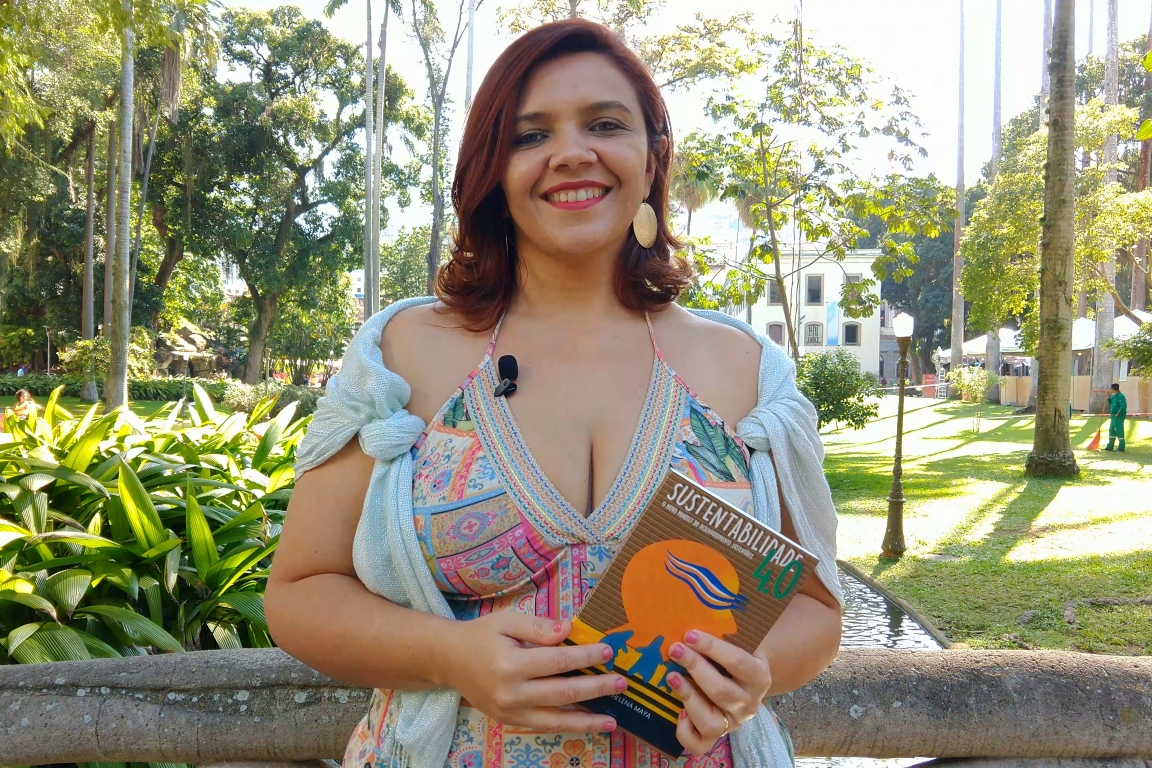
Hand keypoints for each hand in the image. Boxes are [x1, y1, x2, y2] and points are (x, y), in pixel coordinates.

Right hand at [441, 613, 625, 732]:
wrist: (448, 660)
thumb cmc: (481, 635)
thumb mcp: (507, 621)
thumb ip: (539, 626)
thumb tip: (569, 630)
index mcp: (511, 664)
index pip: (557, 661)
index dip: (585, 656)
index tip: (608, 651)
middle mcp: (512, 693)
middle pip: (563, 692)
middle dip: (596, 688)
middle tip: (621, 683)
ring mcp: (511, 712)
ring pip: (557, 719)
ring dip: (588, 720)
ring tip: (613, 720)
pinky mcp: (510, 722)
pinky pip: (544, 726)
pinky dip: (568, 726)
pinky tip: (587, 723)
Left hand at [665, 630, 771, 755]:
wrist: (748, 679)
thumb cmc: (738, 653)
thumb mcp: (740, 642)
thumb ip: (724, 632)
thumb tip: (690, 616)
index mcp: (758, 676)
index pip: (736, 662)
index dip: (712, 647)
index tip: (689, 634)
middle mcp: (748, 703)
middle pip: (720, 690)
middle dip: (695, 667)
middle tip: (675, 650)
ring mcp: (732, 722)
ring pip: (710, 722)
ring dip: (688, 697)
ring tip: (671, 677)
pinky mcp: (717, 736)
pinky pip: (700, 744)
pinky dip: (685, 731)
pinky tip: (677, 711)